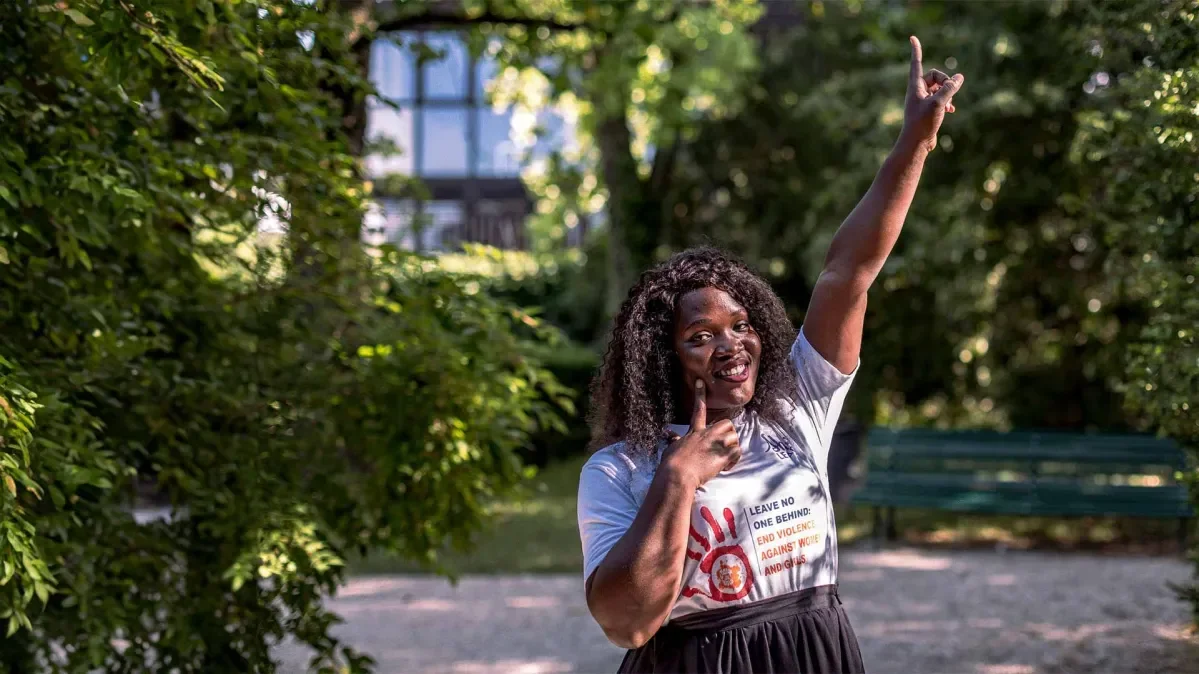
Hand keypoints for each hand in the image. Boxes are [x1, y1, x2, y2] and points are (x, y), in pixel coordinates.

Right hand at [661, 380, 741, 488]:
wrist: (677, 474)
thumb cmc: (672, 463)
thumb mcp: (671, 448)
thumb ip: (674, 440)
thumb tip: (668, 434)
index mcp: (695, 432)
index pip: (698, 410)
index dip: (699, 394)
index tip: (701, 382)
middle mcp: (707, 434)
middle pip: (727, 424)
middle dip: (728, 434)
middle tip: (722, 446)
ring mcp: (717, 443)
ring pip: (735, 438)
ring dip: (731, 449)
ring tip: (721, 459)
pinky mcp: (723, 455)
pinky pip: (738, 452)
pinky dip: (733, 461)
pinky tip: (724, 467)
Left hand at [901, 36, 963, 151]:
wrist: (916, 144)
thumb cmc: (923, 123)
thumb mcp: (938, 102)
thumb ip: (950, 88)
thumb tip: (960, 77)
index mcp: (915, 87)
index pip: (916, 64)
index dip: (916, 51)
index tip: (913, 38)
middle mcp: (917, 92)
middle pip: (934, 76)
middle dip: (945, 81)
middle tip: (950, 91)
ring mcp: (923, 101)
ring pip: (939, 88)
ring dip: (948, 92)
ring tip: (950, 104)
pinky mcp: (928, 110)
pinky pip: (940, 98)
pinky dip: (947, 101)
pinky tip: (951, 109)